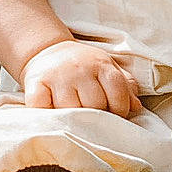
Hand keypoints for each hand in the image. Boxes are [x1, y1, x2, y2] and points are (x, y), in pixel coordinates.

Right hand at [21, 40, 141, 116]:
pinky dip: (46, 116)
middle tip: (92, 121)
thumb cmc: (82, 66)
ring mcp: (57, 77)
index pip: (118, 94)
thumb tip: (136, 107)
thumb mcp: (107, 69)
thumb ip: (125, 87)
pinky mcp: (35, 83)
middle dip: (96, 118)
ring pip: (70, 110)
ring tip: (73, 120)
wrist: (47, 50)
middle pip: (95, 105)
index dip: (119, 111)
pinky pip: (41, 107)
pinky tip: (51, 116)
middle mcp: (80, 69)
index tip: (114, 117)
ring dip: (72, 120)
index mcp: (101, 65)